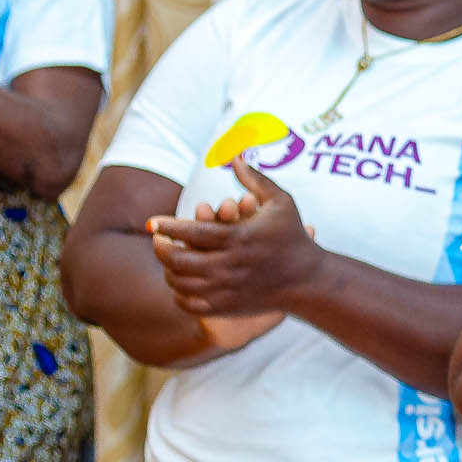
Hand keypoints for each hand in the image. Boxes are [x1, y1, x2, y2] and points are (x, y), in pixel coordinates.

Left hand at [147, 163, 328, 329]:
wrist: (309, 280)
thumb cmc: (293, 237)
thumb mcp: (281, 202)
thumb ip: (255, 178)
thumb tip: (236, 155)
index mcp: (240, 238)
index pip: (193, 232)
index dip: (168, 226)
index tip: (152, 222)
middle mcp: (231, 265)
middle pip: (179, 259)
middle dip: (161, 248)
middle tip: (158, 239)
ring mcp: (228, 289)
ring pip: (180, 283)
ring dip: (168, 270)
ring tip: (170, 258)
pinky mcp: (228, 306)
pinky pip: (190, 304)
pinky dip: (178, 294)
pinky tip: (181, 282)